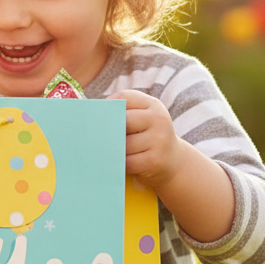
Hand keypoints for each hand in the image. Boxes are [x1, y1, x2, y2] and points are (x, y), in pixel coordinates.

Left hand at [107, 89, 234, 242]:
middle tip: (92, 137)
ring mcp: (160, 140)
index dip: (107, 106)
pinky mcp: (155, 161)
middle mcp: (159, 119)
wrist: (174, 163)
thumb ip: (123, 114)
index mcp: (153, 106)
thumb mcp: (143, 120)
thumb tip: (91, 117)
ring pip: (123, 144)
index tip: (96, 116)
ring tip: (108, 153)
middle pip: (122, 121)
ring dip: (113, 151)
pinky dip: (119, 165)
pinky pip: (127, 162)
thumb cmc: (148, 139)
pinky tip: (117, 165)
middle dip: (108, 130)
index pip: (124, 98)